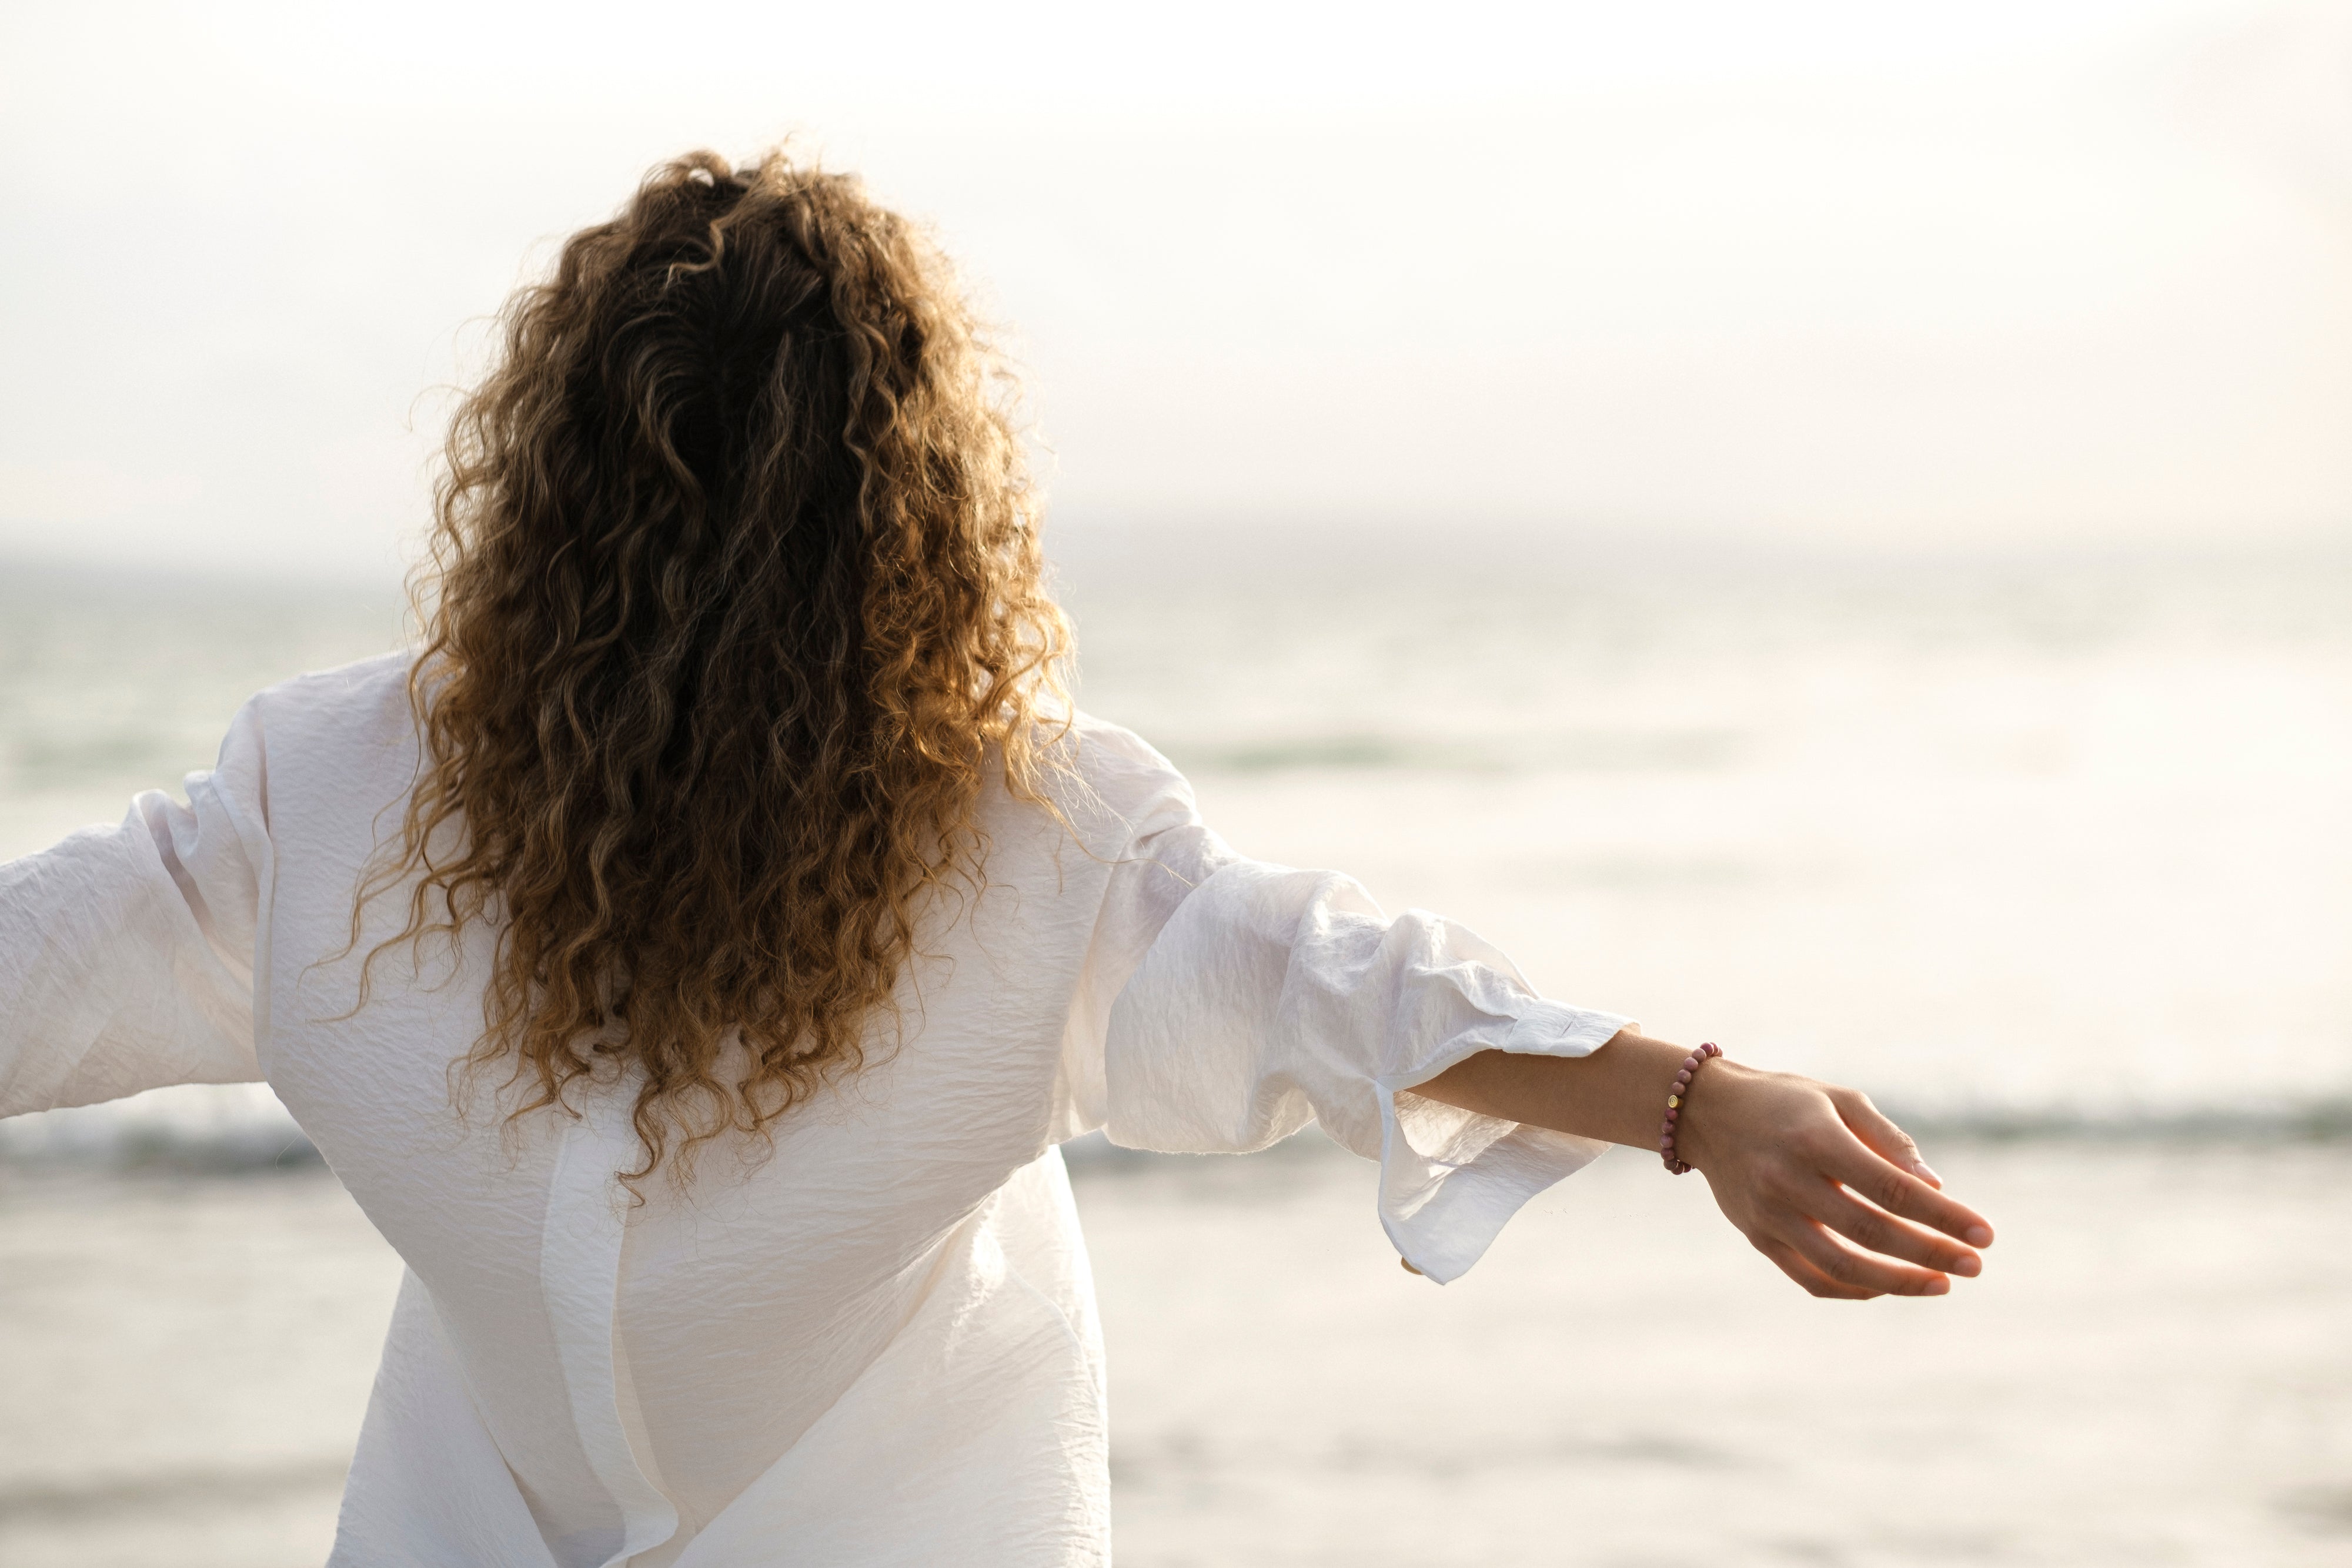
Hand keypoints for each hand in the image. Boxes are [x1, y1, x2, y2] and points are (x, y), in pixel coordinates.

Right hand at [1674, 1061, 1993, 1298]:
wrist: (1707, 1113)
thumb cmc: (1788, 1102)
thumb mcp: (1840, 1099)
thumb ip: (1890, 1141)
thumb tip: (1937, 1189)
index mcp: (1815, 1137)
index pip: (1891, 1187)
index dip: (1942, 1215)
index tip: (1984, 1233)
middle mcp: (1787, 1178)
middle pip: (1871, 1231)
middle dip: (1930, 1252)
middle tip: (1976, 1265)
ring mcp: (1769, 1213)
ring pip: (1842, 1265)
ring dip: (1899, 1281)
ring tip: (1941, 1284)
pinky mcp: (1758, 1237)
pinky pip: (1812, 1279)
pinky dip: (1855, 1288)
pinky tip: (1889, 1285)